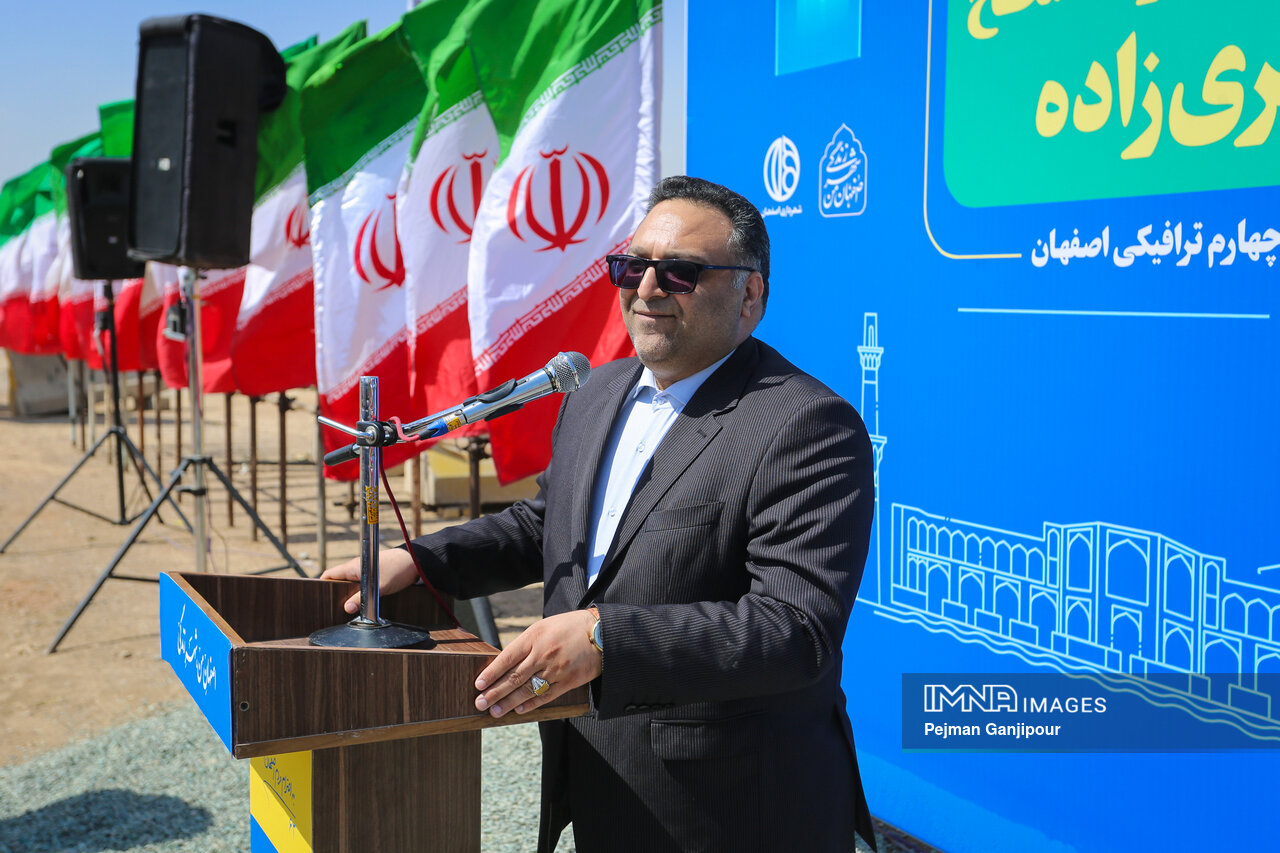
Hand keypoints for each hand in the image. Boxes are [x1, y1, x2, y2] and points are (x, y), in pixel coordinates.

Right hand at [319, 548, 419, 613]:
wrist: (415, 562)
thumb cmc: (397, 570)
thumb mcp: (378, 588)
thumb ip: (361, 599)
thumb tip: (347, 609)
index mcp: (352, 566)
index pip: (329, 574)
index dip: (322, 585)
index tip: (321, 599)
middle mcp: (356, 567)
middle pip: (338, 581)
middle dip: (336, 593)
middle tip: (334, 608)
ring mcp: (364, 570)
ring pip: (350, 583)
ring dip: (349, 594)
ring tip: (347, 609)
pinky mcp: (373, 575)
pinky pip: (360, 584)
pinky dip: (358, 593)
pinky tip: (361, 603)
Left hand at [474, 609, 601, 717]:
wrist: (601, 632)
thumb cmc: (569, 627)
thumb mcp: (544, 627)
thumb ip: (526, 644)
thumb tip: (505, 663)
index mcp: (534, 637)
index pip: (507, 658)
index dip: (491, 673)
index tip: (478, 685)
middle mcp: (543, 654)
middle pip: (514, 677)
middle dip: (494, 693)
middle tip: (479, 703)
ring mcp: (555, 669)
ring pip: (527, 690)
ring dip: (508, 703)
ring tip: (494, 712)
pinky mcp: (568, 681)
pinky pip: (546, 696)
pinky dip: (531, 705)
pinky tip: (518, 710)